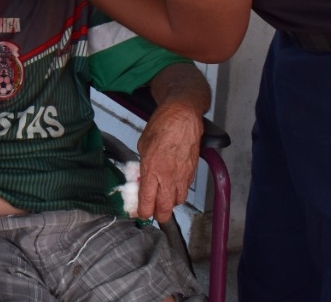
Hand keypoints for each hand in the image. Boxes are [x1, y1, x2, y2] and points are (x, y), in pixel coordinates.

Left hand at [134, 103, 202, 222]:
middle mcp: (168, 177)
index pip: (147, 202)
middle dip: (158, 215)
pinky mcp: (192, 173)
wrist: (183, 116)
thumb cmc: (161, 125)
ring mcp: (182, 176)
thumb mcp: (143, 145)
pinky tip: (172, 187)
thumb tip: (142, 180)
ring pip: (177, 202)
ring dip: (169, 204)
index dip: (142, 212)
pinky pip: (185, 190)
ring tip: (162, 198)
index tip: (138, 213)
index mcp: (152, 169)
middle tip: (152, 211)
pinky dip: (178, 193)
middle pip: (165, 210)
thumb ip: (143, 166)